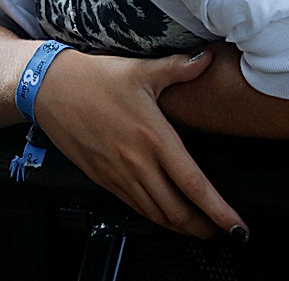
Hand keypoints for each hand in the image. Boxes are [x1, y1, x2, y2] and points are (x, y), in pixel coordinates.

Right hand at [34, 47, 248, 239]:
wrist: (50, 88)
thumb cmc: (95, 78)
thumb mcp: (140, 69)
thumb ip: (178, 67)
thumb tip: (205, 59)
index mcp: (153, 138)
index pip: (194, 185)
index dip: (219, 211)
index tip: (238, 226)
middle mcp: (137, 163)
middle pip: (178, 212)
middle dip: (204, 227)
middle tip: (223, 229)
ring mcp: (118, 175)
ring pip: (156, 215)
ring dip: (181, 226)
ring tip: (199, 226)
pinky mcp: (103, 179)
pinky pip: (135, 207)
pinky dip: (155, 216)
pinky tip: (164, 211)